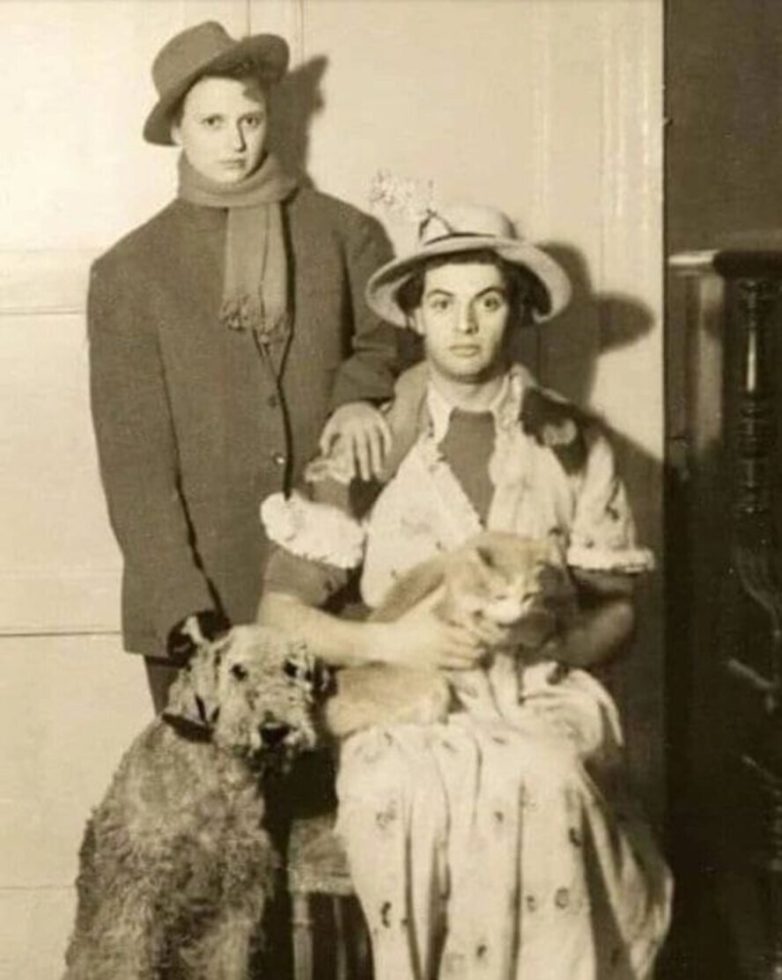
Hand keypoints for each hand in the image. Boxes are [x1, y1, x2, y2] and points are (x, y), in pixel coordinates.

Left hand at [319, 402, 391, 480]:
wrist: (353, 395)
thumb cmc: (341, 416)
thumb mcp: (331, 425)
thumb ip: (326, 439)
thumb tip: (325, 455)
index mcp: (346, 428)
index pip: (349, 449)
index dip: (350, 462)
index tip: (352, 475)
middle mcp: (359, 425)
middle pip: (363, 448)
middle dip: (365, 464)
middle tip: (366, 478)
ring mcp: (371, 422)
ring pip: (376, 442)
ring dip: (378, 458)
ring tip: (378, 471)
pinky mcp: (380, 418)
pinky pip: (386, 433)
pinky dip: (388, 444)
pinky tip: (387, 455)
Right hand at [367, 594, 489, 670]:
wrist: (389, 643)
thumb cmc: (406, 623)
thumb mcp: (422, 608)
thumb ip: (437, 596)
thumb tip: (447, 581)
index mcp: (443, 630)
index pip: (471, 637)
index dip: (480, 637)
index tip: (483, 634)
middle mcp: (443, 646)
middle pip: (472, 651)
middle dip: (480, 649)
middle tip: (484, 645)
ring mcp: (439, 659)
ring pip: (466, 663)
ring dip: (474, 659)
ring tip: (476, 655)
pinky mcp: (433, 669)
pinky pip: (454, 672)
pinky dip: (463, 669)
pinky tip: (464, 663)